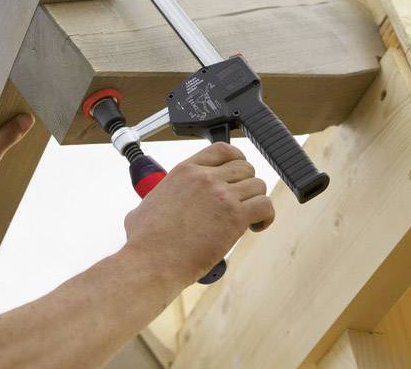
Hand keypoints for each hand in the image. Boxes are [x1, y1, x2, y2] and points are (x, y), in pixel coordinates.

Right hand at [122, 142, 274, 285]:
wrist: (151, 262)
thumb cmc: (144, 241)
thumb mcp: (145, 205)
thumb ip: (157, 197)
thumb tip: (152, 206)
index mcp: (185, 170)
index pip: (222, 149)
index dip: (235, 160)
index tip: (237, 173)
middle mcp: (205, 178)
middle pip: (245, 167)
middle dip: (247, 184)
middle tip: (241, 202)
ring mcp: (222, 195)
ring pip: (258, 186)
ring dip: (256, 201)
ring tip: (248, 218)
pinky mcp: (235, 217)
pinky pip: (265, 206)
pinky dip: (266, 217)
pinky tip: (256, 227)